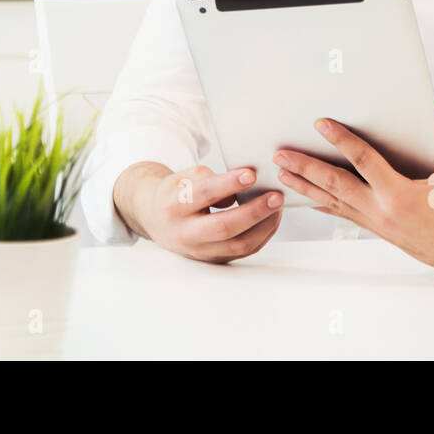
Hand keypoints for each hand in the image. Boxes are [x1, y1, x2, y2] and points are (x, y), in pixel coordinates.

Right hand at [113, 162, 283, 263]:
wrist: (155, 219)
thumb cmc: (175, 193)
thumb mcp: (184, 177)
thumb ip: (210, 179)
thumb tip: (244, 186)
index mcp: (174, 206)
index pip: (203, 195)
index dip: (228, 184)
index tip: (251, 174)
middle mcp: (185, 233)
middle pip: (224, 227)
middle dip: (254, 212)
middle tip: (276, 196)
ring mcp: (200, 251)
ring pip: (238, 245)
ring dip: (264, 226)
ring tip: (278, 206)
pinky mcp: (213, 259)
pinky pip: (243, 251)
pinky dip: (261, 235)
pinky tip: (271, 219)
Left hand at [273, 103, 433, 279]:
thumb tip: (432, 105)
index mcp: (402, 196)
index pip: (363, 162)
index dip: (341, 140)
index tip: (321, 123)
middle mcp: (383, 212)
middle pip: (335, 186)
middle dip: (305, 168)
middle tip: (280, 154)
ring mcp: (377, 224)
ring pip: (334, 203)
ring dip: (306, 187)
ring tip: (281, 173)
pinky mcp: (378, 230)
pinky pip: (344, 214)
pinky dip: (323, 203)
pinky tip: (305, 196)